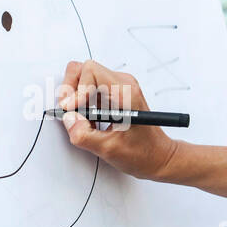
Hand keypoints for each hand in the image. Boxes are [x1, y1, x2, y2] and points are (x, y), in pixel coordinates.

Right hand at [57, 60, 178, 180]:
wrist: (158, 156)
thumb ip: (84, 135)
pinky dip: (83, 102)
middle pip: (85, 69)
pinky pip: (91, 89)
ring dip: (77, 97)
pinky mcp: (115, 93)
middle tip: (69, 111)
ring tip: (82, 119)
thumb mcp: (109, 149)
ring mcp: (119, 87)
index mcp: (125, 92)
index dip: (76, 90)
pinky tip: (89, 120)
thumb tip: (68, 119)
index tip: (70, 110)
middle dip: (71, 90)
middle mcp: (123, 84)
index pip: (90, 71)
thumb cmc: (143, 152)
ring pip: (85, 78)